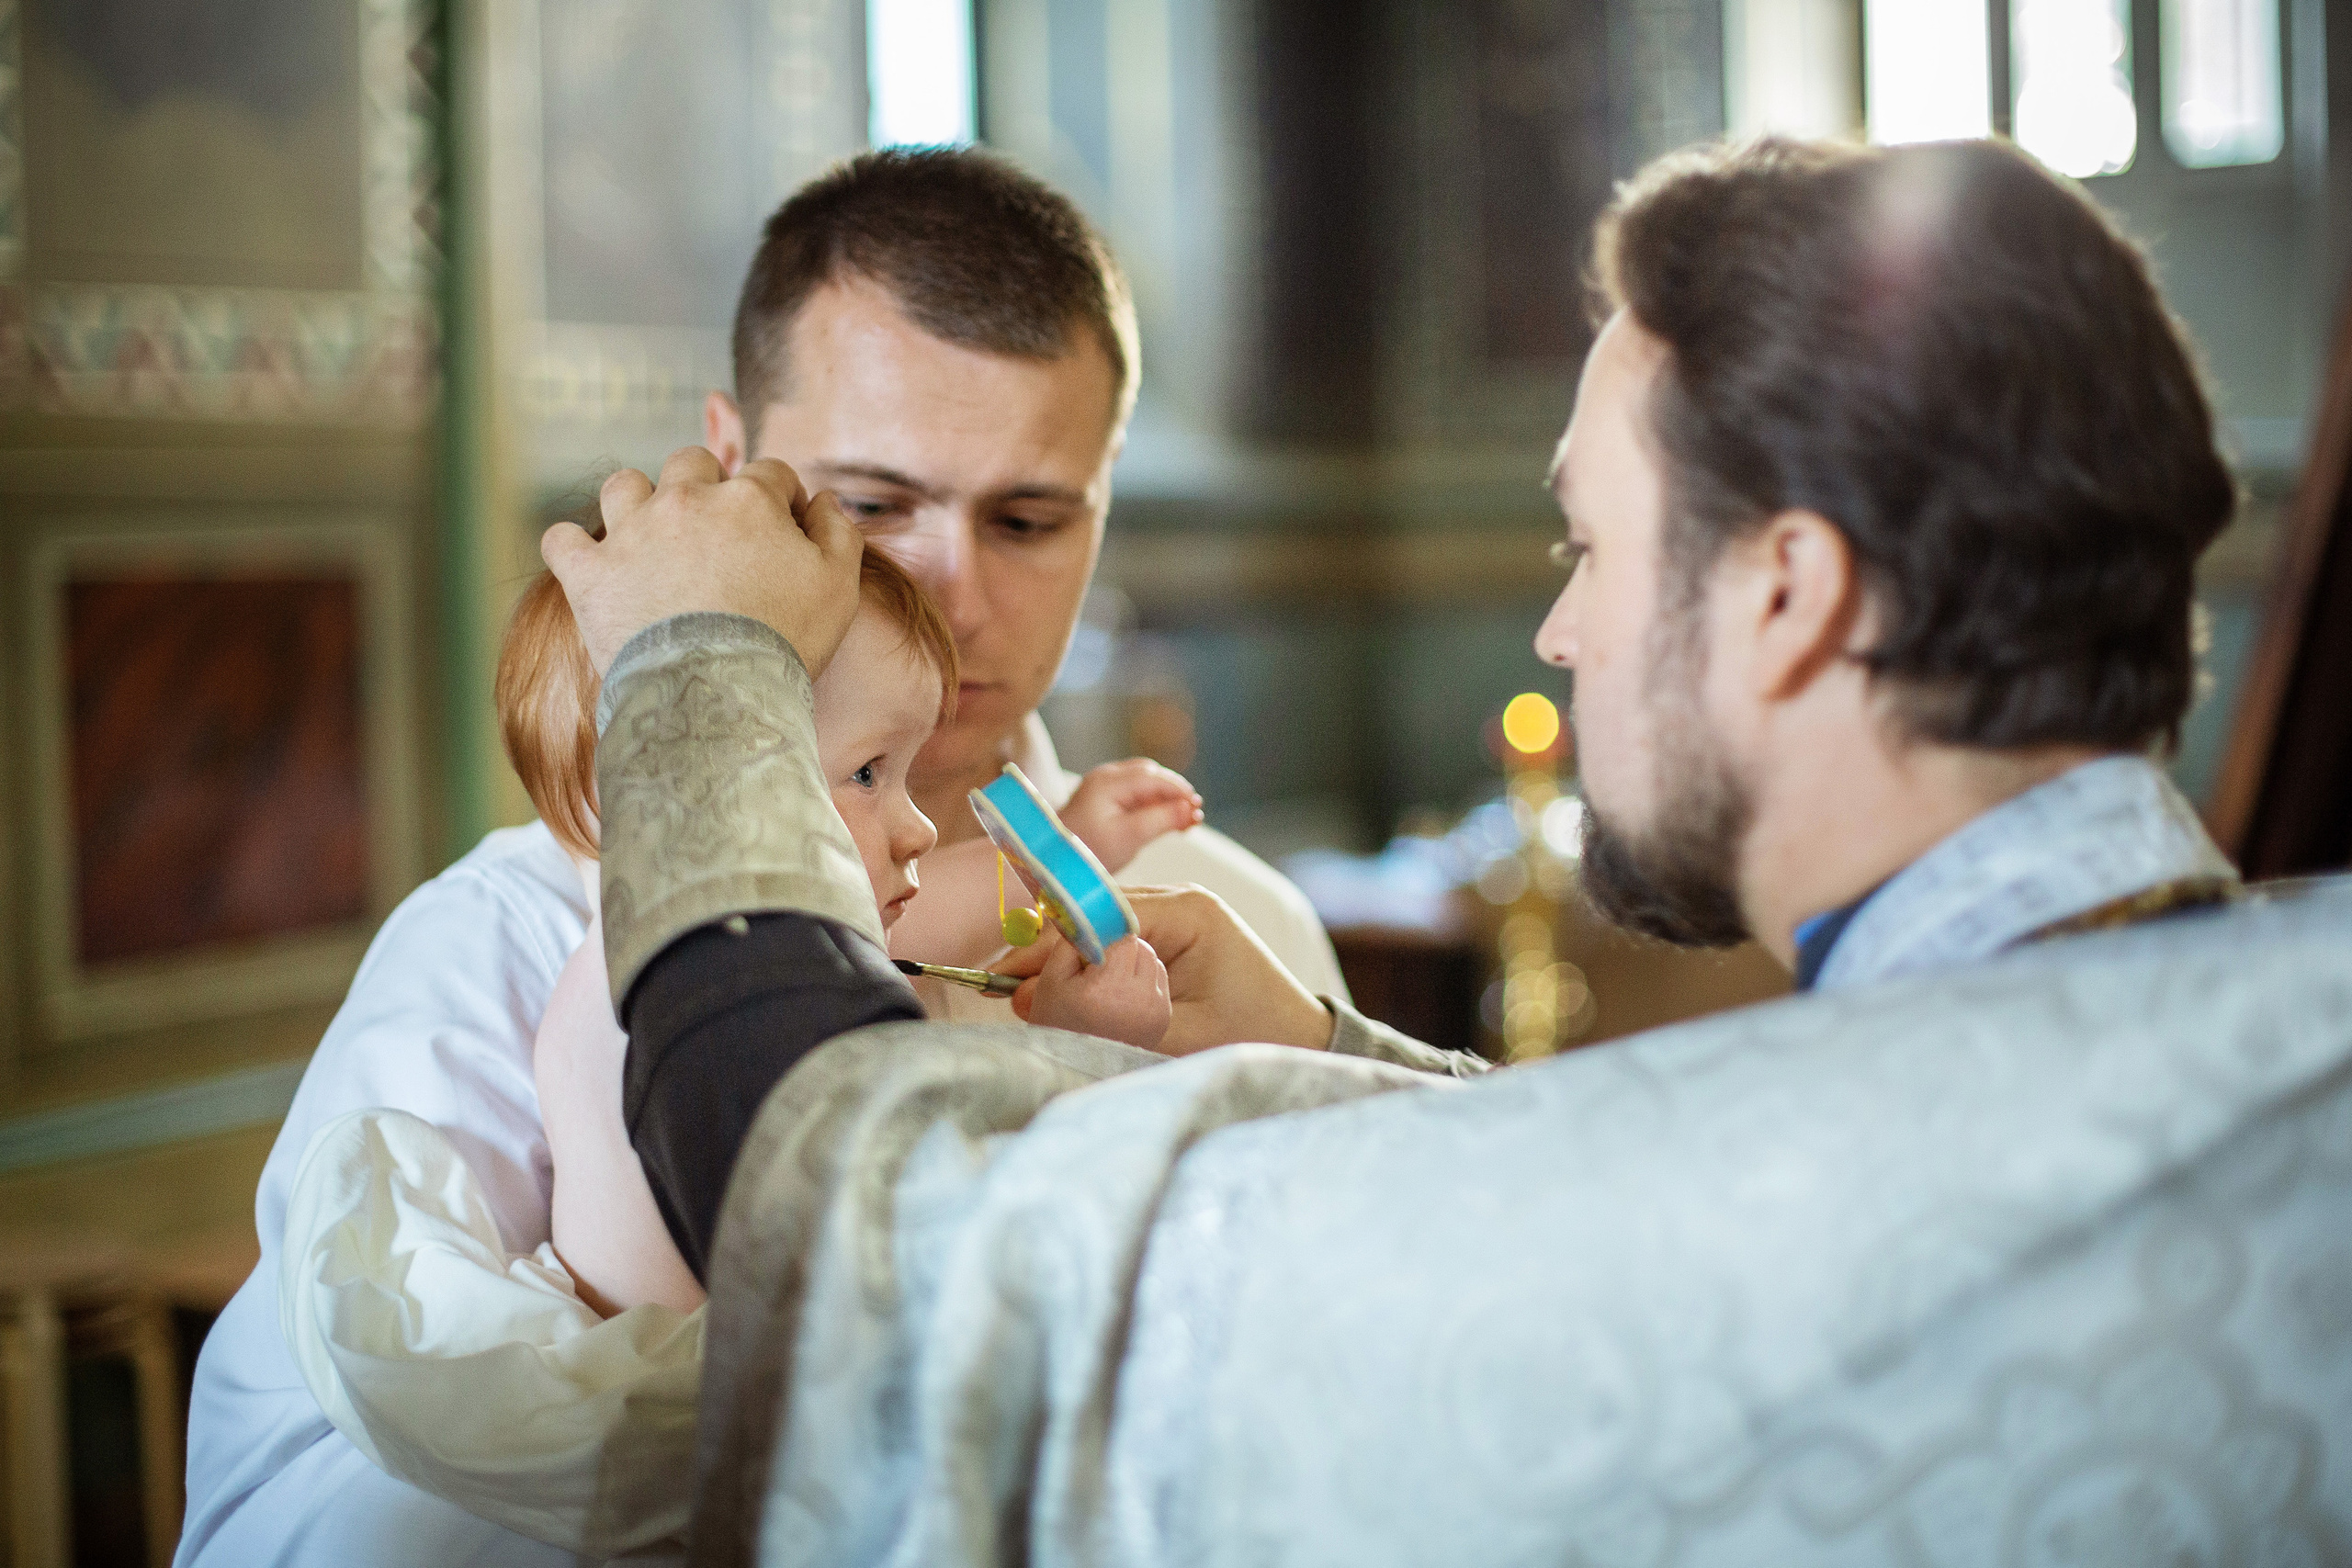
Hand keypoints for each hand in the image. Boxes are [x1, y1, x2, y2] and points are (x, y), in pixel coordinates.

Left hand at [540, 447, 864, 676]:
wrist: (715, 695)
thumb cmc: (785, 641)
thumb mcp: (839, 586)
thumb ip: (838, 532)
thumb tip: (824, 500)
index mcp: (747, 498)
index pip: (770, 473)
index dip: (780, 497)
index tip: (782, 526)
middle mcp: (685, 500)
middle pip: (692, 462)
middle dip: (706, 485)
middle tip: (715, 530)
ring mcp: (631, 532)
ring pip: (624, 485)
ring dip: (637, 501)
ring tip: (649, 535)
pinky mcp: (589, 573)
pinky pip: (561, 539)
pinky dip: (573, 548)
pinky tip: (590, 564)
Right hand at [996, 885, 1331, 1055]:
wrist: (1303, 1042)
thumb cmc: (1252, 1037)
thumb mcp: (1175, 1034)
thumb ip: (1104, 1016)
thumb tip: (1031, 1003)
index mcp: (1190, 912)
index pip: (1099, 914)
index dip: (1050, 945)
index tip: (1009, 978)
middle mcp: (1184, 900)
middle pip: (1094, 913)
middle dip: (1049, 950)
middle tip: (1003, 988)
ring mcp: (1181, 913)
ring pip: (1102, 925)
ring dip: (1067, 957)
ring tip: (1025, 993)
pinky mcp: (1178, 934)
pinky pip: (1120, 939)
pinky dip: (1091, 963)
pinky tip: (1064, 990)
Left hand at [1058, 758, 1203, 872]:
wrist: (1052, 862)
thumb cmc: (1087, 851)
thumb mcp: (1129, 838)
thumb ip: (1161, 820)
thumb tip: (1191, 809)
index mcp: (1108, 782)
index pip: (1154, 778)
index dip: (1179, 791)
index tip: (1197, 809)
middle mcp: (1105, 777)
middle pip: (1151, 776)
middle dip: (1175, 793)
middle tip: (1194, 815)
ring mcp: (1102, 786)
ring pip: (1145, 783)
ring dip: (1166, 799)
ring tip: (1185, 821)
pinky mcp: (1102, 799)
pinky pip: (1135, 794)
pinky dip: (1153, 805)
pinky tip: (1166, 821)